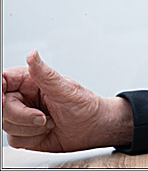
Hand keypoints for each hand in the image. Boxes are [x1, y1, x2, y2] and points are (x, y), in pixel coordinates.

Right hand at [2, 50, 132, 151]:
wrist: (93, 128)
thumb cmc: (84, 105)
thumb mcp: (66, 89)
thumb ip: (45, 74)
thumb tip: (32, 54)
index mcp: (30, 80)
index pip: (3, 80)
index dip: (0, 89)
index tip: (4, 98)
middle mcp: (22, 97)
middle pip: (2, 107)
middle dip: (23, 116)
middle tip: (44, 117)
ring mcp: (21, 116)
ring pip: (6, 124)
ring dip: (31, 128)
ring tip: (51, 121)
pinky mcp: (22, 134)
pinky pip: (14, 139)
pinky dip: (32, 138)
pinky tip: (47, 131)